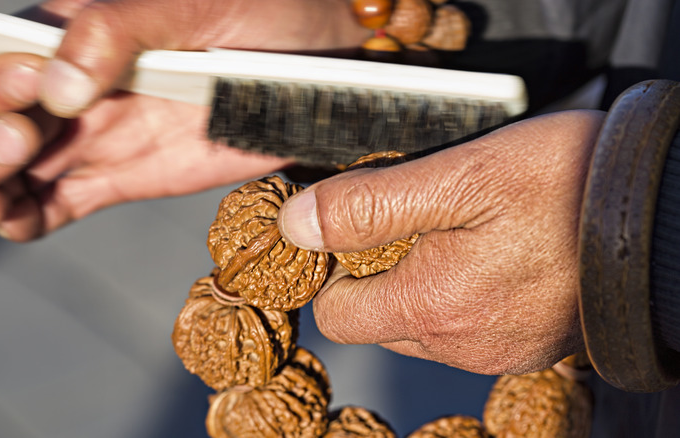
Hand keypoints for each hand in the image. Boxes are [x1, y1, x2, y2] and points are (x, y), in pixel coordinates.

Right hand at [0, 0, 369, 240]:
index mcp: (87, 29)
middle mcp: (81, 84)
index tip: (32, 89)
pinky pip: (61, 201)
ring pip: (18, 166)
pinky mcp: (124, 177)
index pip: (8, 50)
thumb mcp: (196, 5)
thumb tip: (58, 83)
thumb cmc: (266, 14)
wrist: (321, 67)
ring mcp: (99, 134)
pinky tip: (19, 224)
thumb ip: (121, 30)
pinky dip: (30, 217)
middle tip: (16, 143)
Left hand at [277, 110, 605, 374]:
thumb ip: (368, 206)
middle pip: (377, 317)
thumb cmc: (568, 186)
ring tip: (464, 226)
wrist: (666, 215)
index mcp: (433, 306)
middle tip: (419, 213)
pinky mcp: (527, 343)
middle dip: (379, 268)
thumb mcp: (457, 176)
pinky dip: (463, 288)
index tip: (353, 224)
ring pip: (421, 321)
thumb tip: (296, 224)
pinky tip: (494, 249)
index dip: (334, 265)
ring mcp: (497, 349)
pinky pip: (466, 323)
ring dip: (422, 276)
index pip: (337, 312)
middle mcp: (461, 343)